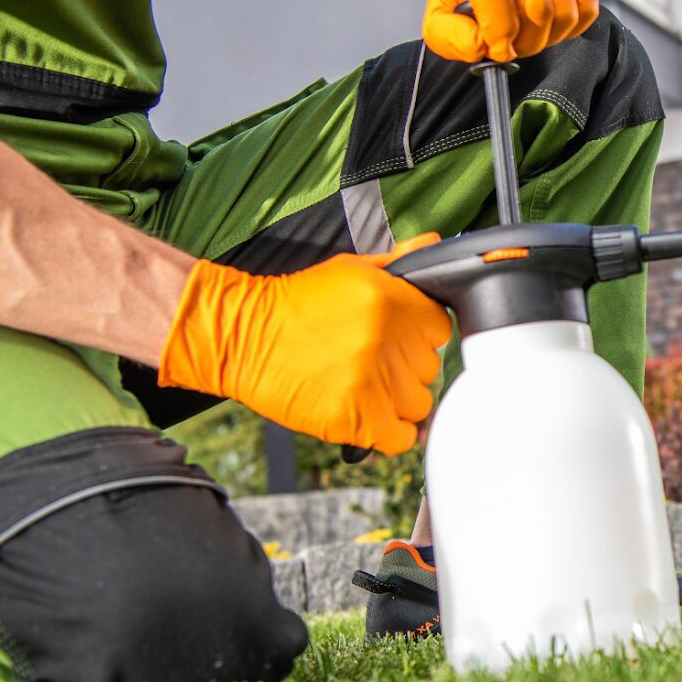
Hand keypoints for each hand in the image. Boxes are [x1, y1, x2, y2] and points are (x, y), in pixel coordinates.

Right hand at [159, 235, 452, 454]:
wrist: (241, 335)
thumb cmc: (297, 302)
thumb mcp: (350, 269)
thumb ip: (399, 263)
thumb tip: (435, 244)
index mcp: (393, 300)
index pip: (441, 330)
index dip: (420, 337)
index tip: (399, 340)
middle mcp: (387, 340)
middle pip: (429, 369)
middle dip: (406, 368)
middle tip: (372, 362)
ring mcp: (372, 382)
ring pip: (419, 404)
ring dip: (397, 401)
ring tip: (366, 388)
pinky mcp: (354, 418)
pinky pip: (400, 438)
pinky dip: (389, 432)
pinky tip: (369, 416)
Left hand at [422, 0, 597, 62]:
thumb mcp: (439, 8)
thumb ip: (447, 36)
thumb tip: (482, 48)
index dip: (499, 31)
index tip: (499, 50)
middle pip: (538, 8)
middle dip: (528, 42)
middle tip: (515, 43)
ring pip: (567, 12)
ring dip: (551, 35)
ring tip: (532, 29)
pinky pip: (588, 6)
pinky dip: (572, 24)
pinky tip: (551, 18)